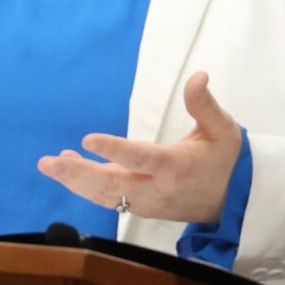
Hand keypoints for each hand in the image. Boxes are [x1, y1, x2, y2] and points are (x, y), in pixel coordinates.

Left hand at [38, 71, 239, 223]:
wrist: (236, 202)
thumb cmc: (227, 160)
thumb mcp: (223, 128)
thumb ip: (204, 104)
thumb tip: (198, 76)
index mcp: (176, 167)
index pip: (140, 159)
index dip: (114, 149)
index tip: (87, 139)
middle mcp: (158, 190)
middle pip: (112, 184)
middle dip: (77, 173)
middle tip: (48, 162)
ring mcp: (148, 204)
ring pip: (106, 195)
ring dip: (76, 181)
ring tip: (51, 163)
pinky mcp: (142, 209)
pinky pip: (110, 199)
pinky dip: (87, 186)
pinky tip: (70, 167)